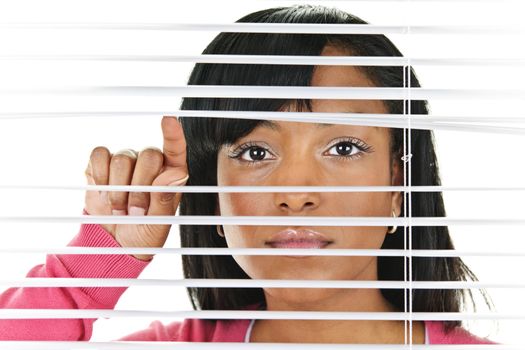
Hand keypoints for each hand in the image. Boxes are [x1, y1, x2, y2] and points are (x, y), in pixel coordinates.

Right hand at [84, 117, 188, 260]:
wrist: (114, 242)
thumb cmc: (144, 232)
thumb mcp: (160, 223)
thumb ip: (166, 199)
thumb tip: (174, 174)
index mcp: (171, 174)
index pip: (175, 149)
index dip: (173, 134)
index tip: (169, 120)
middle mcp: (150, 163)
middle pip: (147, 156)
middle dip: (139, 188)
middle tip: (135, 212)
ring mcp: (126, 161)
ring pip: (122, 159)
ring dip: (118, 191)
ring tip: (120, 210)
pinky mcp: (102, 163)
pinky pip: (99, 156)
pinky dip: (99, 177)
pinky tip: (103, 194)